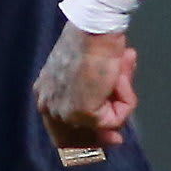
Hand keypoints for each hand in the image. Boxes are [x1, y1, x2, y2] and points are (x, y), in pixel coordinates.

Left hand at [35, 20, 137, 154]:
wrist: (94, 28)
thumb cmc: (93, 40)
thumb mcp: (89, 72)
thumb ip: (98, 96)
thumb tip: (115, 120)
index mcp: (44, 93)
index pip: (60, 130)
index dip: (85, 137)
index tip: (106, 138)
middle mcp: (48, 106)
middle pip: (72, 141)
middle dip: (99, 139)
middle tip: (117, 140)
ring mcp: (64, 112)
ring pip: (104, 126)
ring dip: (121, 102)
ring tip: (121, 74)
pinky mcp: (83, 113)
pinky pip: (116, 120)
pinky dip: (126, 100)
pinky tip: (120, 77)